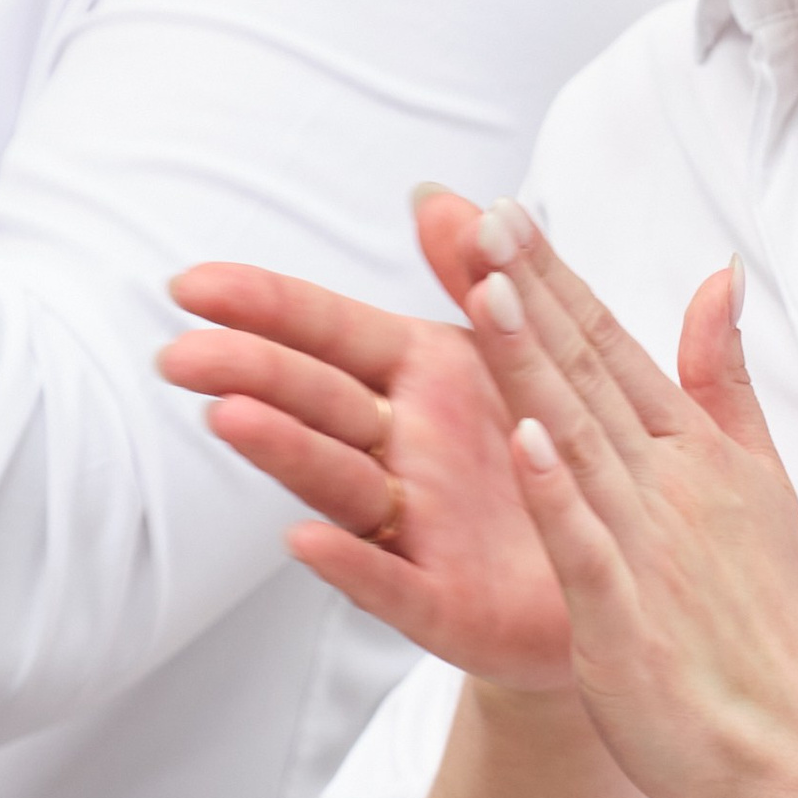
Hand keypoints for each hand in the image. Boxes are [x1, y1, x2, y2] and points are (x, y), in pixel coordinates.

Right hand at [160, 194, 572, 687]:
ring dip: (284, 451)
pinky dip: (348, 563)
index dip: (266, 306)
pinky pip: (391, 583)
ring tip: (229, 417)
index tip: (189, 284)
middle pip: (318, 401)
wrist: (620, 578)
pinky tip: (303, 540)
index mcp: (421, 382)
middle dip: (251, 372)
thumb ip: (478, 275)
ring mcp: (415, 528)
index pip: (329, 332)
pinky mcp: (443, 603)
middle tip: (178, 354)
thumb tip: (436, 194)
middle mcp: (403, 451)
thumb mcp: (522, 357)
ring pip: (339, 484)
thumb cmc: (552, 458)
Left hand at [454, 199, 797, 797]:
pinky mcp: (627, 619)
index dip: (559, 279)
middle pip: (588, 375)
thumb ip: (727, 384)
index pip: (615, 348)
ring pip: (578, 439)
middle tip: (480, 218)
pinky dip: (557, 493)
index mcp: (697, 454)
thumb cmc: (769, 626)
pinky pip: (586, 547)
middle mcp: (673, 486)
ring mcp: (650, 549)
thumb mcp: (762, 485)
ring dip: (533, 364)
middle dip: (533, 292)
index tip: (506, 212)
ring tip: (489, 290)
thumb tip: (720, 277)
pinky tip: (524, 439)